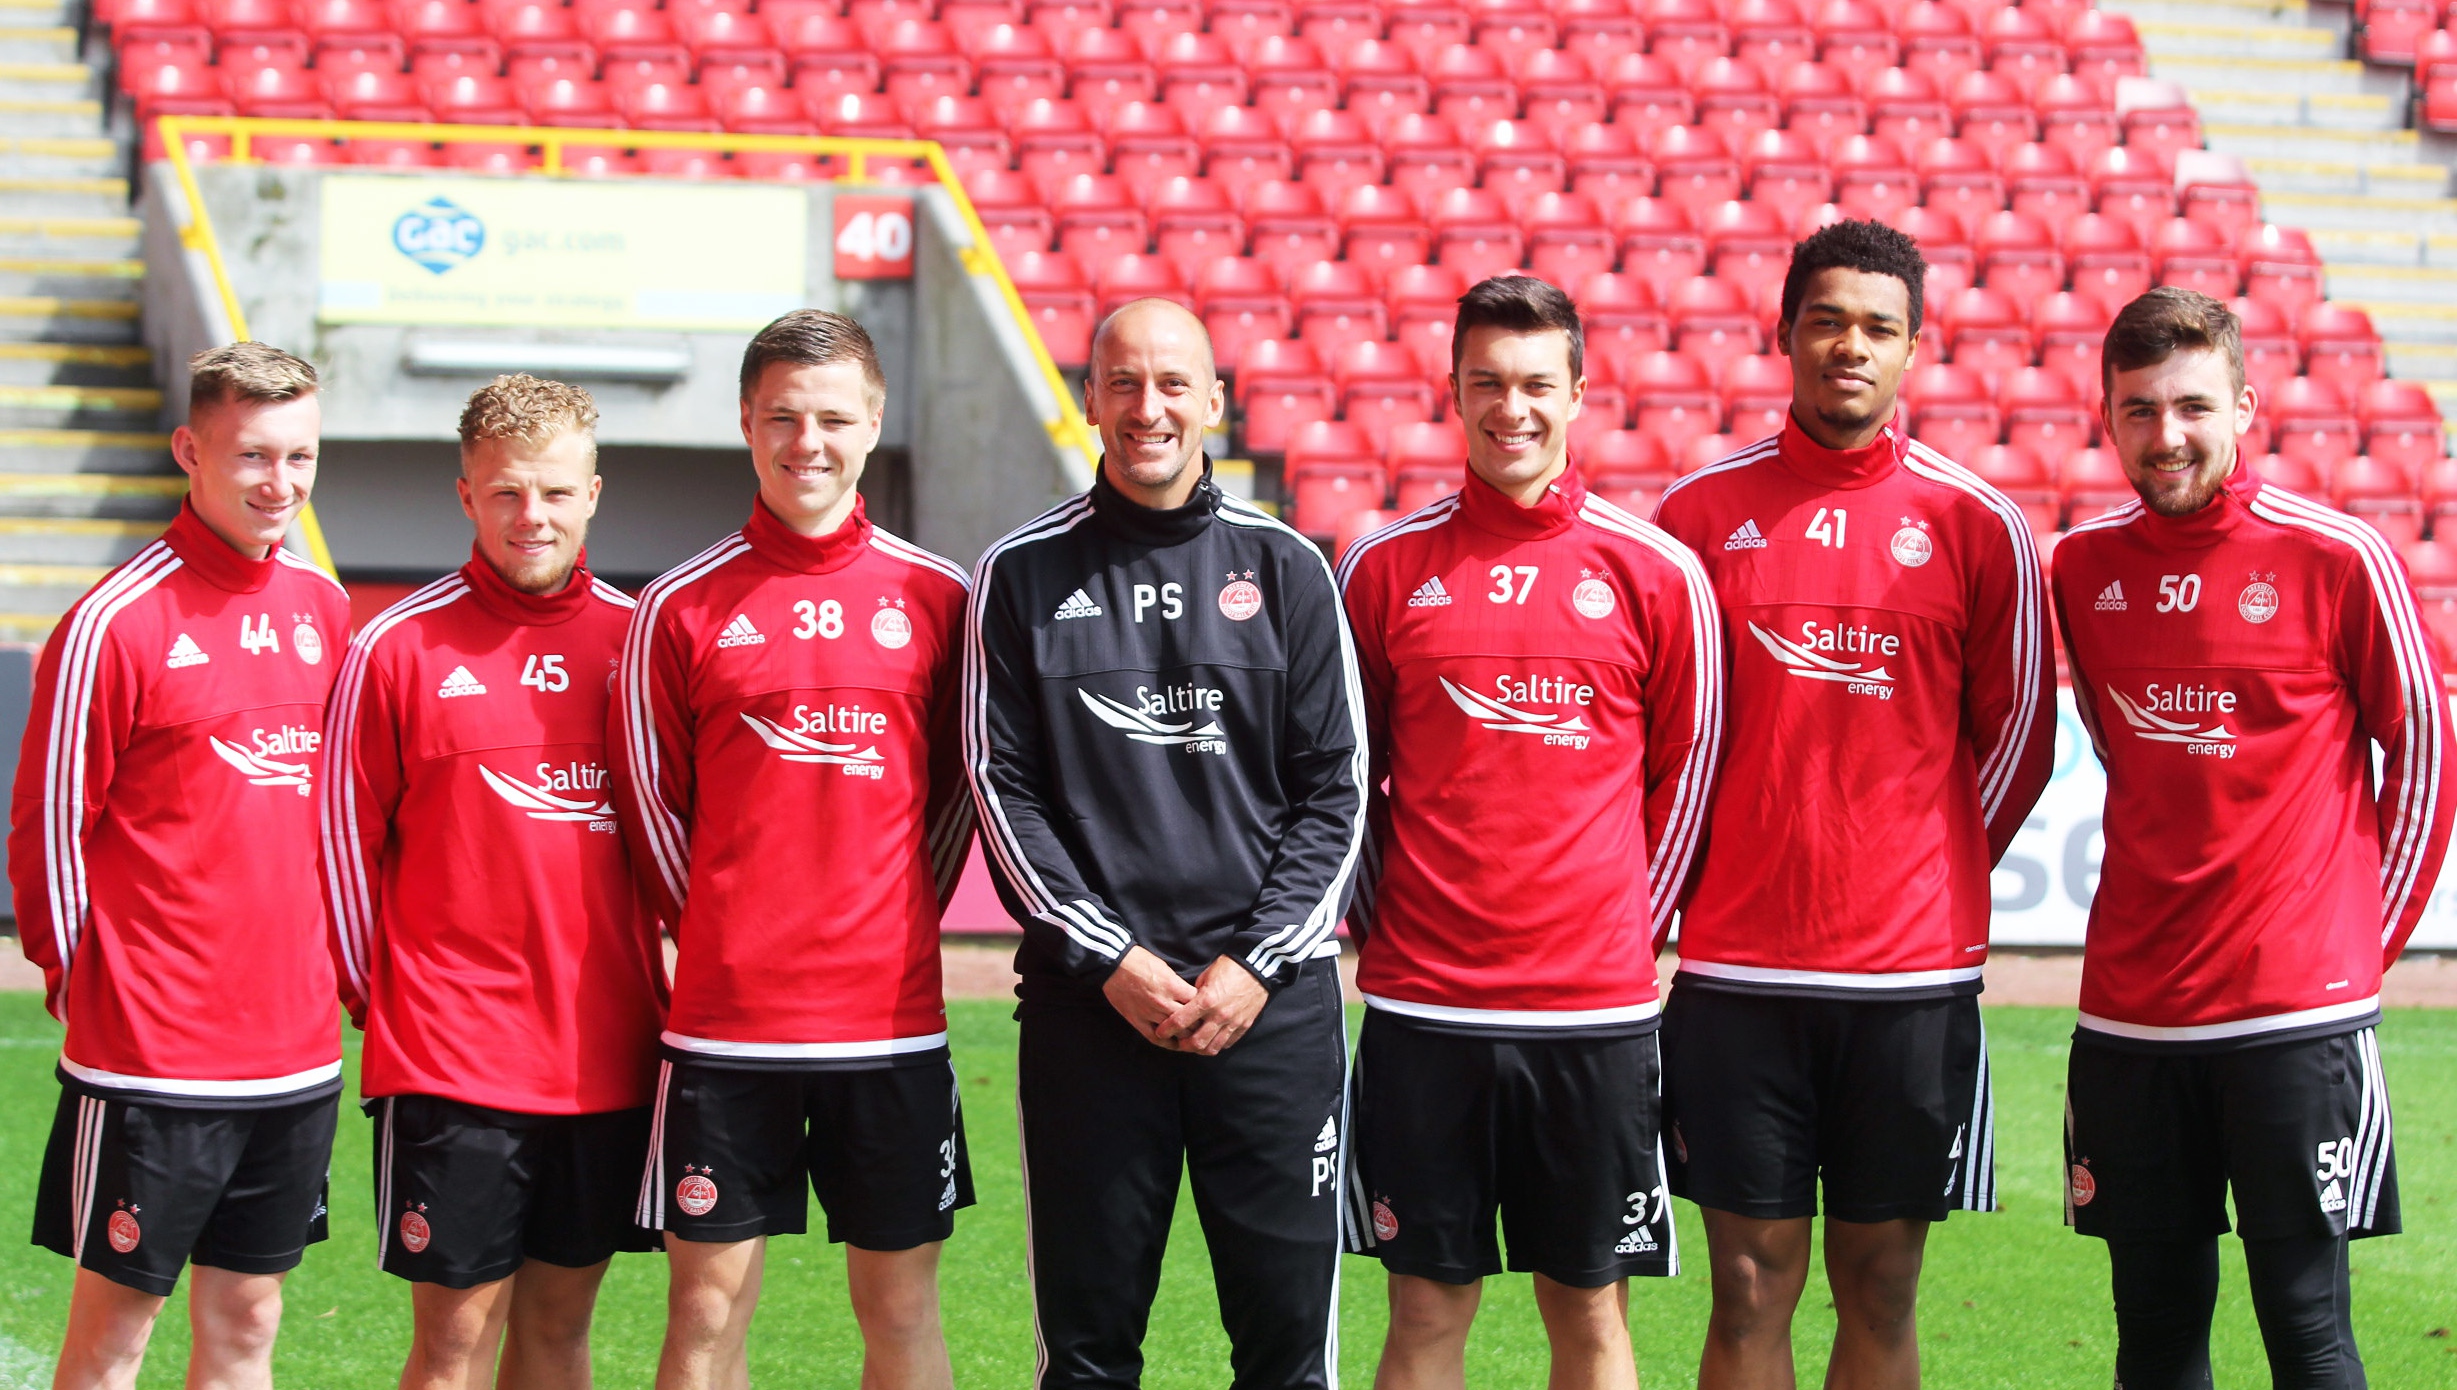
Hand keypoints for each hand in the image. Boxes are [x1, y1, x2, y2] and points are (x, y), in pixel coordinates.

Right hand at [1103, 946, 1198, 1046]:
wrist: (1114, 964)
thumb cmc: (1140, 961)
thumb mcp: (1165, 968)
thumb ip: (1178, 984)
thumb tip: (1191, 996)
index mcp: (1173, 986)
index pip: (1197, 1003)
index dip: (1204, 1008)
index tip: (1205, 1009)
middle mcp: (1164, 1002)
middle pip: (1190, 1021)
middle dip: (1199, 1025)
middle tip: (1203, 1027)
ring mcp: (1150, 1013)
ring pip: (1175, 1032)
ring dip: (1186, 1036)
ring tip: (1193, 1037)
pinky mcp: (1138, 1021)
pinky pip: (1155, 1038)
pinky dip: (1167, 1043)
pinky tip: (1174, 1043)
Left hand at [1154, 956, 1268, 1056]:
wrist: (1256, 967)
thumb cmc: (1229, 967)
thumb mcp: (1206, 976)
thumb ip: (1194, 993)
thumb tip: (1185, 1004)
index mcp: (1206, 1001)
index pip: (1180, 1022)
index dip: (1167, 1029)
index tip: (1160, 1032)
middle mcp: (1219, 1015)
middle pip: (1196, 1042)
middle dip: (1183, 1045)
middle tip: (1178, 1042)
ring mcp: (1233, 1022)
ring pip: (1212, 1048)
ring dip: (1200, 1049)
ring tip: (1194, 1045)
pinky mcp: (1243, 1025)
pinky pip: (1227, 1043)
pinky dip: (1217, 1045)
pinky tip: (1211, 1040)